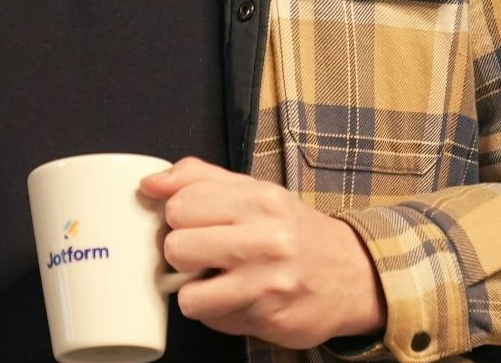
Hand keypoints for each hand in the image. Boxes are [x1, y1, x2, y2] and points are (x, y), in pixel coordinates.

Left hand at [139, 157, 386, 348]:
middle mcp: (266, 239)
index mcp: (258, 199)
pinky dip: (217, 313)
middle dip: (183, 255)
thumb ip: (198, 178)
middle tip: (205, 254)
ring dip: (195, 291)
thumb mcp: (254, 191)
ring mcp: (268, 284)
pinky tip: (238, 298)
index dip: (179, 217)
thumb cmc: (291, 231)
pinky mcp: (269, 319)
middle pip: (176, 248)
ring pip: (188, 296)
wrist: (353, 275)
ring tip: (217, 280)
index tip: (195, 223)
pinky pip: (213, 321)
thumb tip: (148, 184)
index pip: (179, 205)